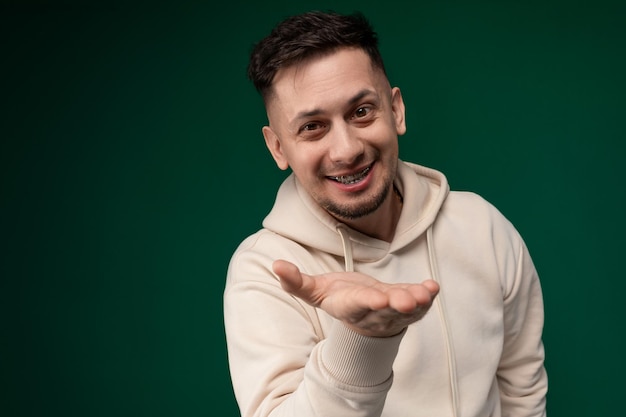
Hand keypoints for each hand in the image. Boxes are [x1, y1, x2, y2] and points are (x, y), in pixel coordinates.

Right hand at [272, 260, 439, 337]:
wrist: (361, 313)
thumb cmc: (337, 297)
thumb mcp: (314, 291)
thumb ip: (296, 282)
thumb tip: (276, 265)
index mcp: (350, 306)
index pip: (359, 305)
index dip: (368, 301)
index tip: (377, 298)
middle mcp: (373, 312)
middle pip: (386, 310)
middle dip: (397, 304)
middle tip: (408, 301)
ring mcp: (392, 311)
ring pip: (406, 309)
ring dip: (417, 302)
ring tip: (426, 293)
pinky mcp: (407, 304)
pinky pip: (419, 303)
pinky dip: (427, 295)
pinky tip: (433, 287)